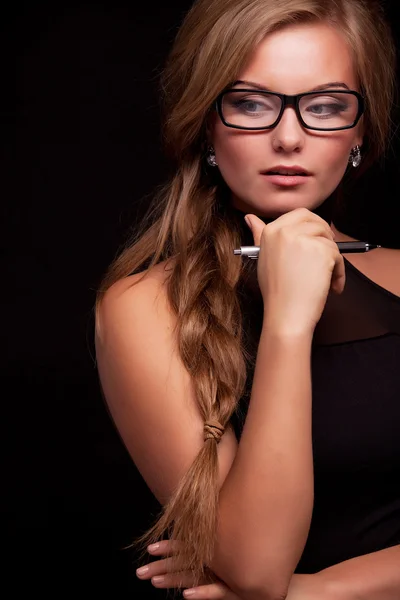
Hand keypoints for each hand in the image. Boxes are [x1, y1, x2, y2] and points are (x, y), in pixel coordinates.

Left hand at [136, 540, 332, 599]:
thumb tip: (209, 556)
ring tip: (153, 581)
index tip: (151, 549)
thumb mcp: (249, 563)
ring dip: (175, 579)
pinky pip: (224, 593)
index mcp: (228, 555)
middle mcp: (230, 563)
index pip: (194, 549)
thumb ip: (231, 556)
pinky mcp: (248, 593)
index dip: (172, 549)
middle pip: (191, 563)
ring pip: (201, 577)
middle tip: (140, 571)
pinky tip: (189, 596)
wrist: (308, 589)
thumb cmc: (277, 572)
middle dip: (164, 566)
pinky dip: (206, 594)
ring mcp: (238, 578)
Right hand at [245, 208, 344, 334]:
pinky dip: (338, 272)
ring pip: (329, 240)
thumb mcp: (263, 259)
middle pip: (316, 221)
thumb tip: (250, 217)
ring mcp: (304, 239)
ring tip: (325, 278)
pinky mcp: (322, 250)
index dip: (311, 227)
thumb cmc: (276, 291)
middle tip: (326, 255)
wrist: (285, 314)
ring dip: (332, 259)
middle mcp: (285, 230)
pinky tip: (331, 286)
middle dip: (325, 236)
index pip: (299, 215)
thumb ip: (259, 235)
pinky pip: (338, 255)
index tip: (315, 240)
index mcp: (270, 230)